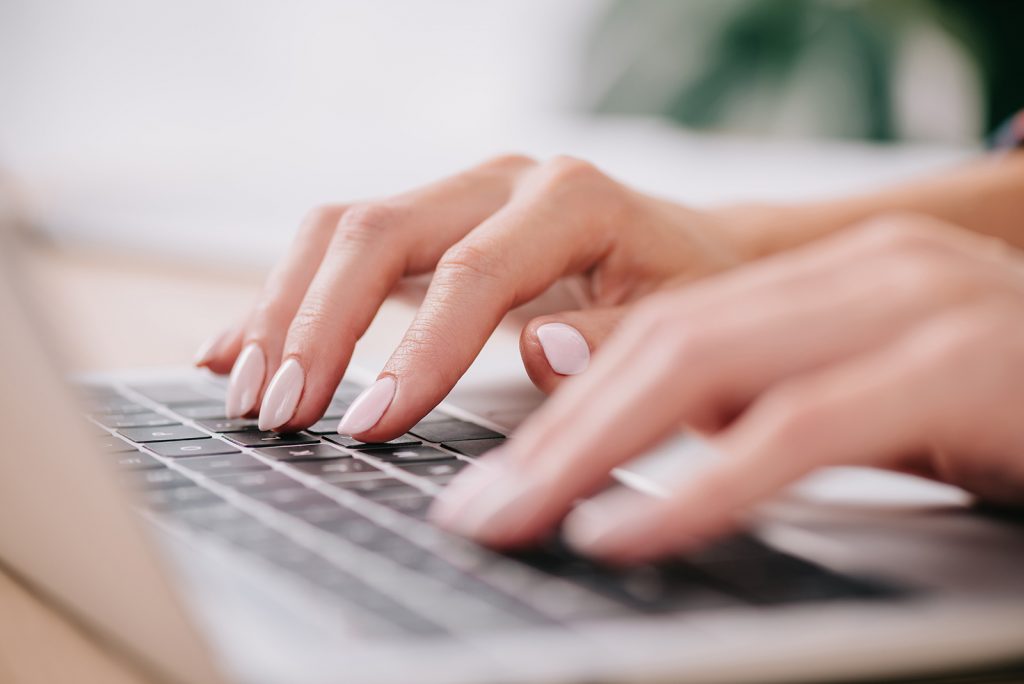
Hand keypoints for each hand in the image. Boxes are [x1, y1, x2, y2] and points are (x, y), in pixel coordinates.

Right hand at [195, 155, 745, 436]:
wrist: (695, 253)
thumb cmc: (691, 294)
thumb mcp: (683, 327)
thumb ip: (616, 342)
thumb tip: (535, 350)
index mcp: (571, 200)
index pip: (472, 272)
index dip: (414, 353)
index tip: (367, 428)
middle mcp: (503, 183)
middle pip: (379, 232)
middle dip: (317, 326)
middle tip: (281, 412)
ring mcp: (460, 197)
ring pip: (342, 231)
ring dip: (284, 310)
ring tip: (246, 390)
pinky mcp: (434, 224)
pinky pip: (341, 248)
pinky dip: (287, 297)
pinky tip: (236, 344)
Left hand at [431, 215, 1023, 562]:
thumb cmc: (1004, 417)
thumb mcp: (860, 406)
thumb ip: (752, 399)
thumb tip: (616, 408)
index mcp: (826, 280)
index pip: (661, 329)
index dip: (564, 402)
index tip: (492, 474)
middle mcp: (861, 275)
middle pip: (664, 344)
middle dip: (556, 436)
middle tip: (478, 511)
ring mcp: (913, 310)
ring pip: (709, 369)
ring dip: (593, 454)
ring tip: (516, 520)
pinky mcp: (958, 369)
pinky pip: (799, 429)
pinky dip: (701, 485)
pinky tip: (625, 534)